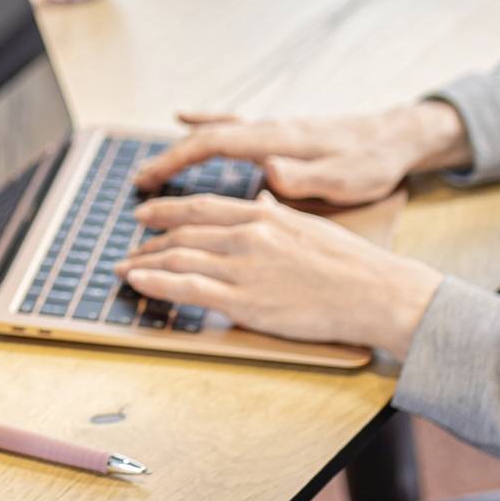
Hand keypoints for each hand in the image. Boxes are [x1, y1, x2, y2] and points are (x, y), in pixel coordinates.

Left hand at [121, 192, 444, 351]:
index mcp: (264, 214)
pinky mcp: (244, 301)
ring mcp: (243, 267)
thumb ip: (277, 214)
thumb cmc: (350, 264)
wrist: (374, 292)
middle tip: (129, 248)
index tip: (145, 215)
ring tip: (124, 270)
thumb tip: (262, 200)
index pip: (201, 207)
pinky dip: (156, 283)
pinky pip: (187, 288)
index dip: (167, 210)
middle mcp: (248, 235)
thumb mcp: (308, 225)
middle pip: (182, 233)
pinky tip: (138, 283)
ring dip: (144, 264)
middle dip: (149, 242)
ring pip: (178, 258)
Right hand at [129, 100, 472, 202]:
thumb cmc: (372, 162)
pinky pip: (232, 125)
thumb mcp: (344, 178)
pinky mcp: (280, 134)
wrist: (396, 137)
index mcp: (278, 140)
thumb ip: (305, 176)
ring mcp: (273, 129)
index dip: (177, 160)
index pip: (215, 144)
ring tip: (152, 168)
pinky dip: (204, 122)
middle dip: (169, 159)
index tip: (149, 180)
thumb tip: (267, 169)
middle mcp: (269, 129)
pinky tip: (185, 118)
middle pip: (207, 137)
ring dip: (181, 147)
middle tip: (138, 185)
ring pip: (215, 131)